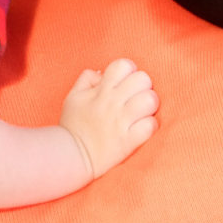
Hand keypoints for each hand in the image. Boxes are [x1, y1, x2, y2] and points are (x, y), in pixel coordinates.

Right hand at [60, 58, 158, 178]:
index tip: (126, 82)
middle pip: (143, 79)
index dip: (129, 70)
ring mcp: (122, 121)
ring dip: (149, 105)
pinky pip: (150, 125)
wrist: (72, 157)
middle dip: (143, 85)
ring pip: (150, 100)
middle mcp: (112, 103)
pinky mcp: (129, 141)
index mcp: (101, 91)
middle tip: (136, 97)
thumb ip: (87, 79)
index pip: (124, 65)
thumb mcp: (73, 97)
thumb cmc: (73, 126)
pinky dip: (150, 125)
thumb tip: (102, 73)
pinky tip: (142, 127)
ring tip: (142, 111)